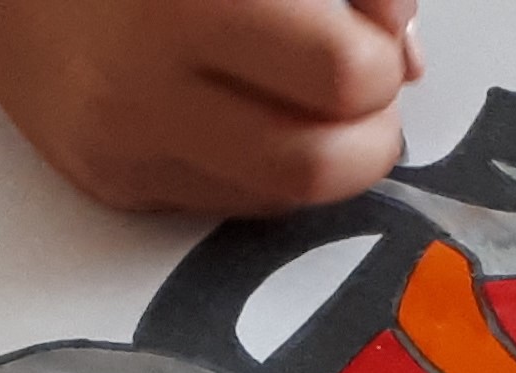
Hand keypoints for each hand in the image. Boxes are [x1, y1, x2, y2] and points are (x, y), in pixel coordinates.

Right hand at [0, 0, 421, 218]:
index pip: (345, 70)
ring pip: (281, 201)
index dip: (384, 53)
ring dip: (333, 160)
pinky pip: (227, 205)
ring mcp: (123, 146)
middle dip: (371, 126)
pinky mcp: (109, 183)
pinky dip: (268, 169)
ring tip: (326, 103)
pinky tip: (254, 112)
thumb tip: (406, 51)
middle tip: (364, 80)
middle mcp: (145, 84)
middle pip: (320, 160)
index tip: (373, 23)